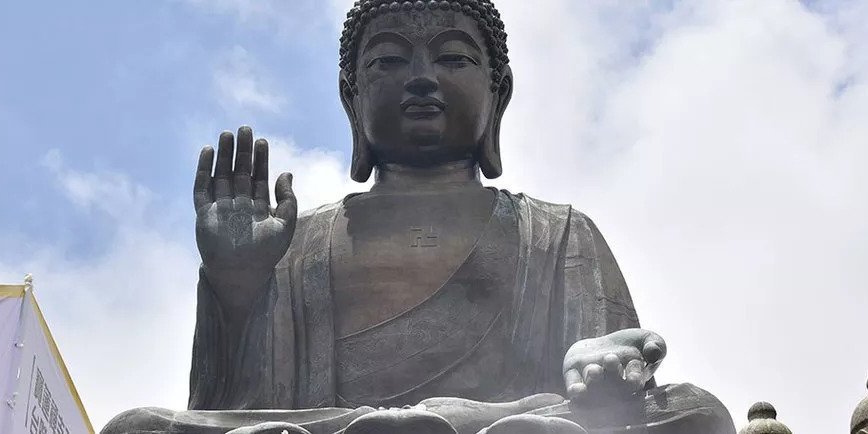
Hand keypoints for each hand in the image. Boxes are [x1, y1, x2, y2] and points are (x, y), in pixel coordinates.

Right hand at [194, 126, 296, 311]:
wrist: (241, 274)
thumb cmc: (265, 253)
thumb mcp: (285, 225)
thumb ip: (288, 199)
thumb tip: (286, 172)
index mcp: (258, 206)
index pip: (258, 176)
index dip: (260, 159)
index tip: (262, 141)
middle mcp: (238, 204)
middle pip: (239, 171)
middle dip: (242, 151)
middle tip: (245, 129)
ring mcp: (220, 207)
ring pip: (221, 175)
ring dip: (224, 155)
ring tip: (227, 134)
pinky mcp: (204, 213)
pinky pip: (202, 188)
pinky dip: (204, 170)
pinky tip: (208, 152)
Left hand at [562, 328, 665, 405]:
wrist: (602, 345)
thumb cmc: (630, 345)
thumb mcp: (648, 340)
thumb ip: (656, 345)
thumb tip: (654, 352)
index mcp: (634, 381)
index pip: (634, 383)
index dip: (633, 379)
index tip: (634, 376)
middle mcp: (613, 388)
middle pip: (613, 387)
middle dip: (612, 375)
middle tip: (611, 359)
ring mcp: (593, 385)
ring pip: (593, 388)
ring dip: (594, 380)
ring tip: (595, 370)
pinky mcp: (574, 380)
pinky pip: (574, 390)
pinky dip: (575, 392)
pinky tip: (577, 389)